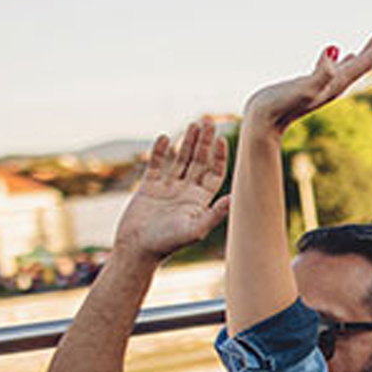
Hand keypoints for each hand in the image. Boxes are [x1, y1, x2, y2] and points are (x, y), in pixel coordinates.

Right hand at [114, 118, 232, 261]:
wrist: (137, 249)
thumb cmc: (168, 243)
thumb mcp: (195, 229)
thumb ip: (215, 214)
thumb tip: (234, 199)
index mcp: (199, 200)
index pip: (213, 174)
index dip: (218, 157)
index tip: (221, 140)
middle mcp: (186, 192)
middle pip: (198, 162)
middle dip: (204, 143)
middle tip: (208, 122)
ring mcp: (167, 188)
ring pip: (179, 160)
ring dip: (187, 142)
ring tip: (193, 124)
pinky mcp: (149, 187)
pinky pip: (156, 165)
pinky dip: (160, 151)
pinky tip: (166, 138)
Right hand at [241, 32, 371, 135]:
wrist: (262, 123)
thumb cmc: (279, 105)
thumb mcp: (302, 88)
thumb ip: (319, 73)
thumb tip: (334, 52)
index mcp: (337, 83)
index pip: (366, 63)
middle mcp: (334, 85)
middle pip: (364, 64)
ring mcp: (323, 86)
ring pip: (350, 66)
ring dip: (364, 53)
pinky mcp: (311, 85)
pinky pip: (333, 69)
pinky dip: (343, 60)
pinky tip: (342, 55)